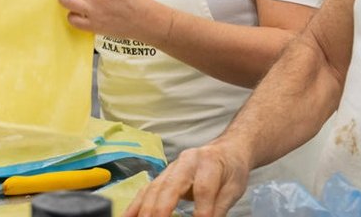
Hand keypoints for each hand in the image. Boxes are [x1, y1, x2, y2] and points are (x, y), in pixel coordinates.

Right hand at [123, 142, 250, 216]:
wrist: (226, 150)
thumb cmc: (231, 171)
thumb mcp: (233, 190)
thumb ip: (218, 209)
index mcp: (209, 163)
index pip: (203, 190)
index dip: (201, 212)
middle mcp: (186, 162)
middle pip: (170, 187)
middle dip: (160, 211)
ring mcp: (171, 167)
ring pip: (154, 188)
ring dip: (143, 210)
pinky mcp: (163, 175)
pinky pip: (146, 190)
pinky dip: (136, 205)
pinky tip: (127, 216)